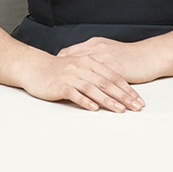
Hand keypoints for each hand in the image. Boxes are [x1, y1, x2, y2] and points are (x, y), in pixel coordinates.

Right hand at [19, 50, 144, 111]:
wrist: (33, 67)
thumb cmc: (56, 69)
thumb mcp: (79, 66)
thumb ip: (95, 74)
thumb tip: (114, 88)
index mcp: (88, 61)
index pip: (112, 75)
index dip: (127, 88)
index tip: (138, 99)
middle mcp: (81, 67)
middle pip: (106, 82)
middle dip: (123, 96)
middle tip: (136, 107)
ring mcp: (70, 76)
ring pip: (93, 88)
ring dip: (108, 100)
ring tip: (120, 110)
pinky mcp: (59, 85)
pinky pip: (74, 93)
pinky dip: (85, 101)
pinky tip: (93, 108)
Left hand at [57, 37, 160, 84]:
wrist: (150, 56)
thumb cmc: (131, 55)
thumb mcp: (109, 50)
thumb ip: (95, 55)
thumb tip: (81, 63)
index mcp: (94, 45)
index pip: (69, 53)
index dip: (59, 63)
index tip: (50, 71)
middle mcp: (97, 50)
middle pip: (71, 61)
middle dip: (60, 73)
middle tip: (49, 84)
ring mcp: (105, 59)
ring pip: (85, 73)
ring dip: (74, 83)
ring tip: (63, 94)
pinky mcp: (115, 69)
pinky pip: (100, 82)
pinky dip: (92, 91)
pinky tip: (85, 99)